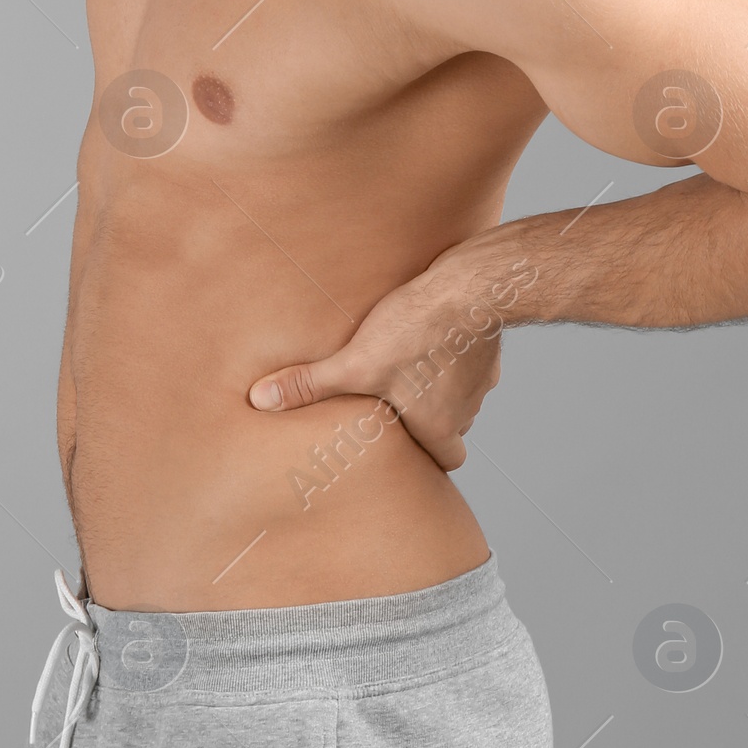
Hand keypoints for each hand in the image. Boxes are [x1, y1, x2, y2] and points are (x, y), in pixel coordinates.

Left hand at [247, 258, 529, 470]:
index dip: (428, 457)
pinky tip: (430, 329)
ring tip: (407, 361)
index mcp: (441, 426)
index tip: (406, 447)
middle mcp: (468, 408)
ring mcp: (482, 376)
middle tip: (397, 403)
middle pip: (453, 427)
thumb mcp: (355, 362)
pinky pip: (471, 357)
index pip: (447, 461)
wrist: (471, 285)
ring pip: (462, 393)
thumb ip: (310, 384)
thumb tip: (259, 401)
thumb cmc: (417, 330)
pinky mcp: (487, 343)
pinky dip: (452, 350)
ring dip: (439, 382)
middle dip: (428, 418)